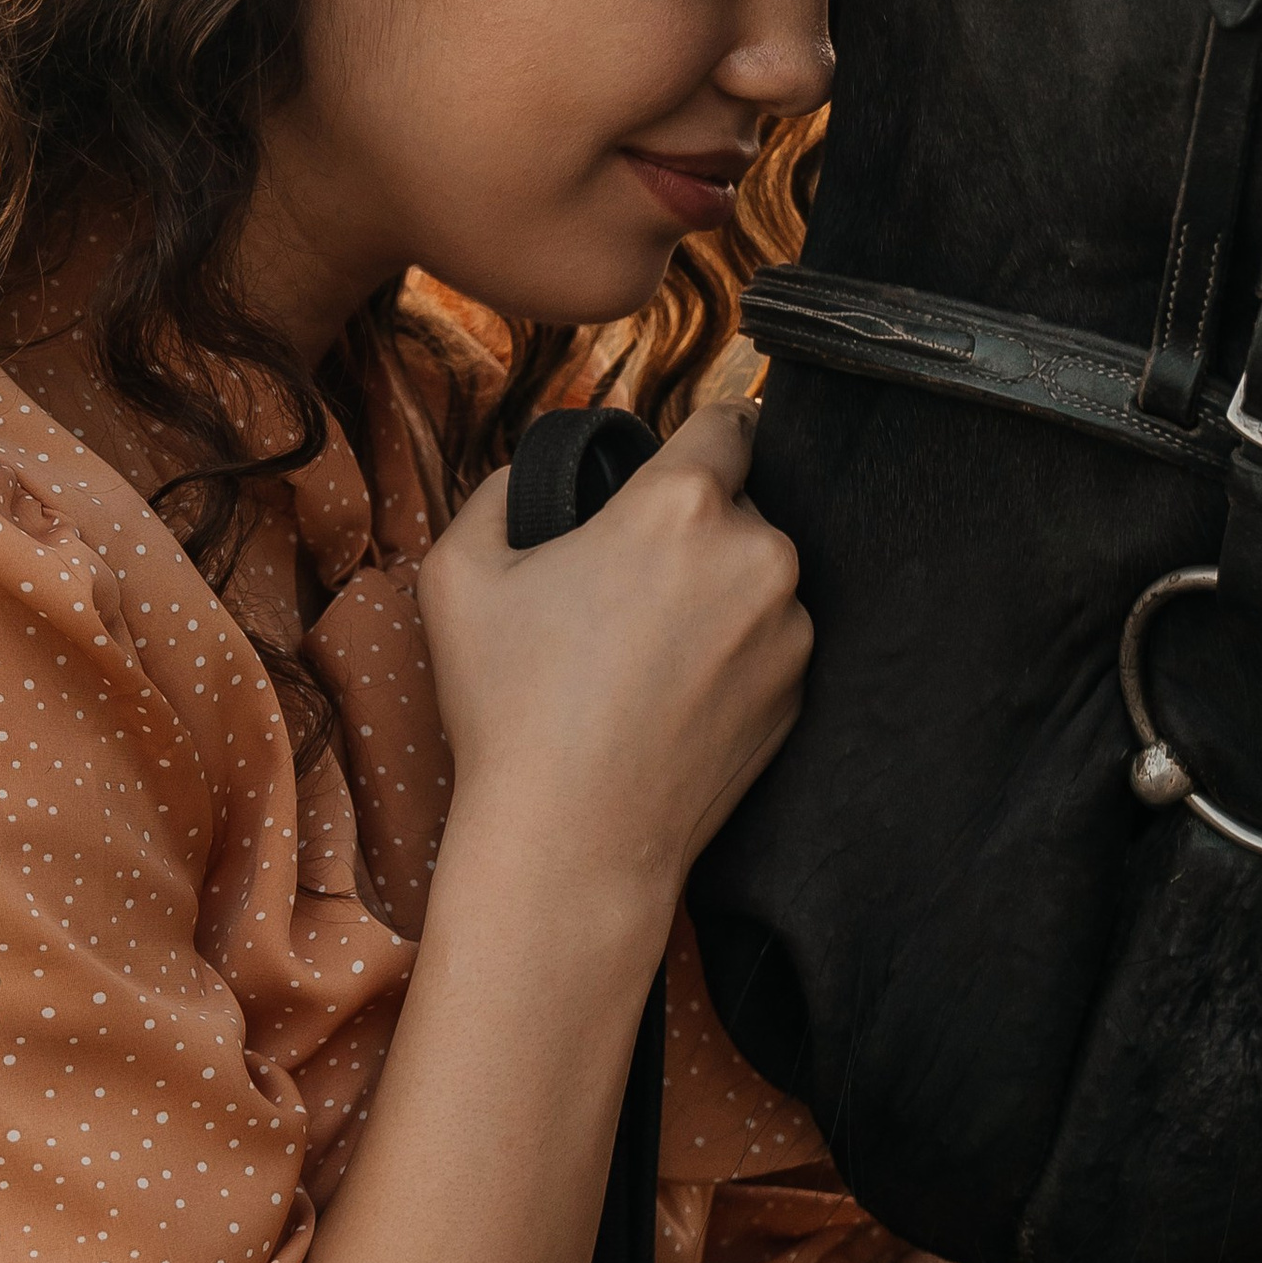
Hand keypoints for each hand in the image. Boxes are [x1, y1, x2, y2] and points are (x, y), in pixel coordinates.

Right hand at [419, 403, 809, 912]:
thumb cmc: (511, 705)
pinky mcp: (802, 693)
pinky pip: (772, 641)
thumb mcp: (459, 572)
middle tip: (627, 583)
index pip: (730, 421)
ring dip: (719, 590)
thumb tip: (535, 471)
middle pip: (741, 505)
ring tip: (646, 651)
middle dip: (695, 527)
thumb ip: (501, 490)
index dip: (702, 434)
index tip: (684, 455)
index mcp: (683, 506)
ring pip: (760, 576)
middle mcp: (759, 555)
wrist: (574, 840)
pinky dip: (735, 652)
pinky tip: (673, 694)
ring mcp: (792, 629)